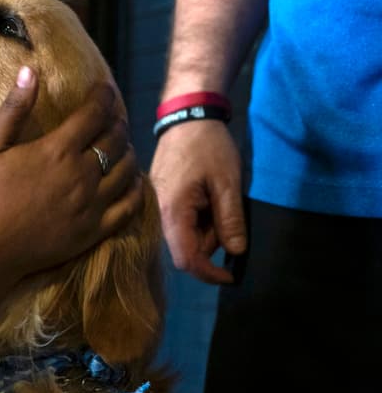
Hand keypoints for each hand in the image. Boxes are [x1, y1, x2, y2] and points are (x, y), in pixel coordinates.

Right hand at [0, 67, 141, 280]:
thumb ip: (13, 109)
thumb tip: (30, 71)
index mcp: (57, 150)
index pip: (94, 114)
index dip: (103, 96)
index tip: (103, 88)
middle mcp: (82, 174)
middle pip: (115, 139)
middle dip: (117, 121)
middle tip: (112, 116)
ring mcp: (91, 205)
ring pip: (127, 169)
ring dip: (127, 151)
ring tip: (121, 144)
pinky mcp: (93, 231)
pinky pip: (129, 206)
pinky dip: (136, 188)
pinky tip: (132, 181)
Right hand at [149, 119, 244, 283]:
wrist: (186, 117)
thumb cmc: (208, 147)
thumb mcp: (228, 183)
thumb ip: (230, 220)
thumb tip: (235, 251)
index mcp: (173, 212)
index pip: (187, 259)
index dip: (209, 274)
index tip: (232, 276)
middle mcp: (159, 215)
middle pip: (186, 249)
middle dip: (212, 243)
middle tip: (230, 217)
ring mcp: (156, 208)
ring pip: (183, 236)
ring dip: (206, 229)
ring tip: (219, 199)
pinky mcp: (160, 201)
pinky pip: (178, 222)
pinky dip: (197, 219)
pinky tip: (207, 197)